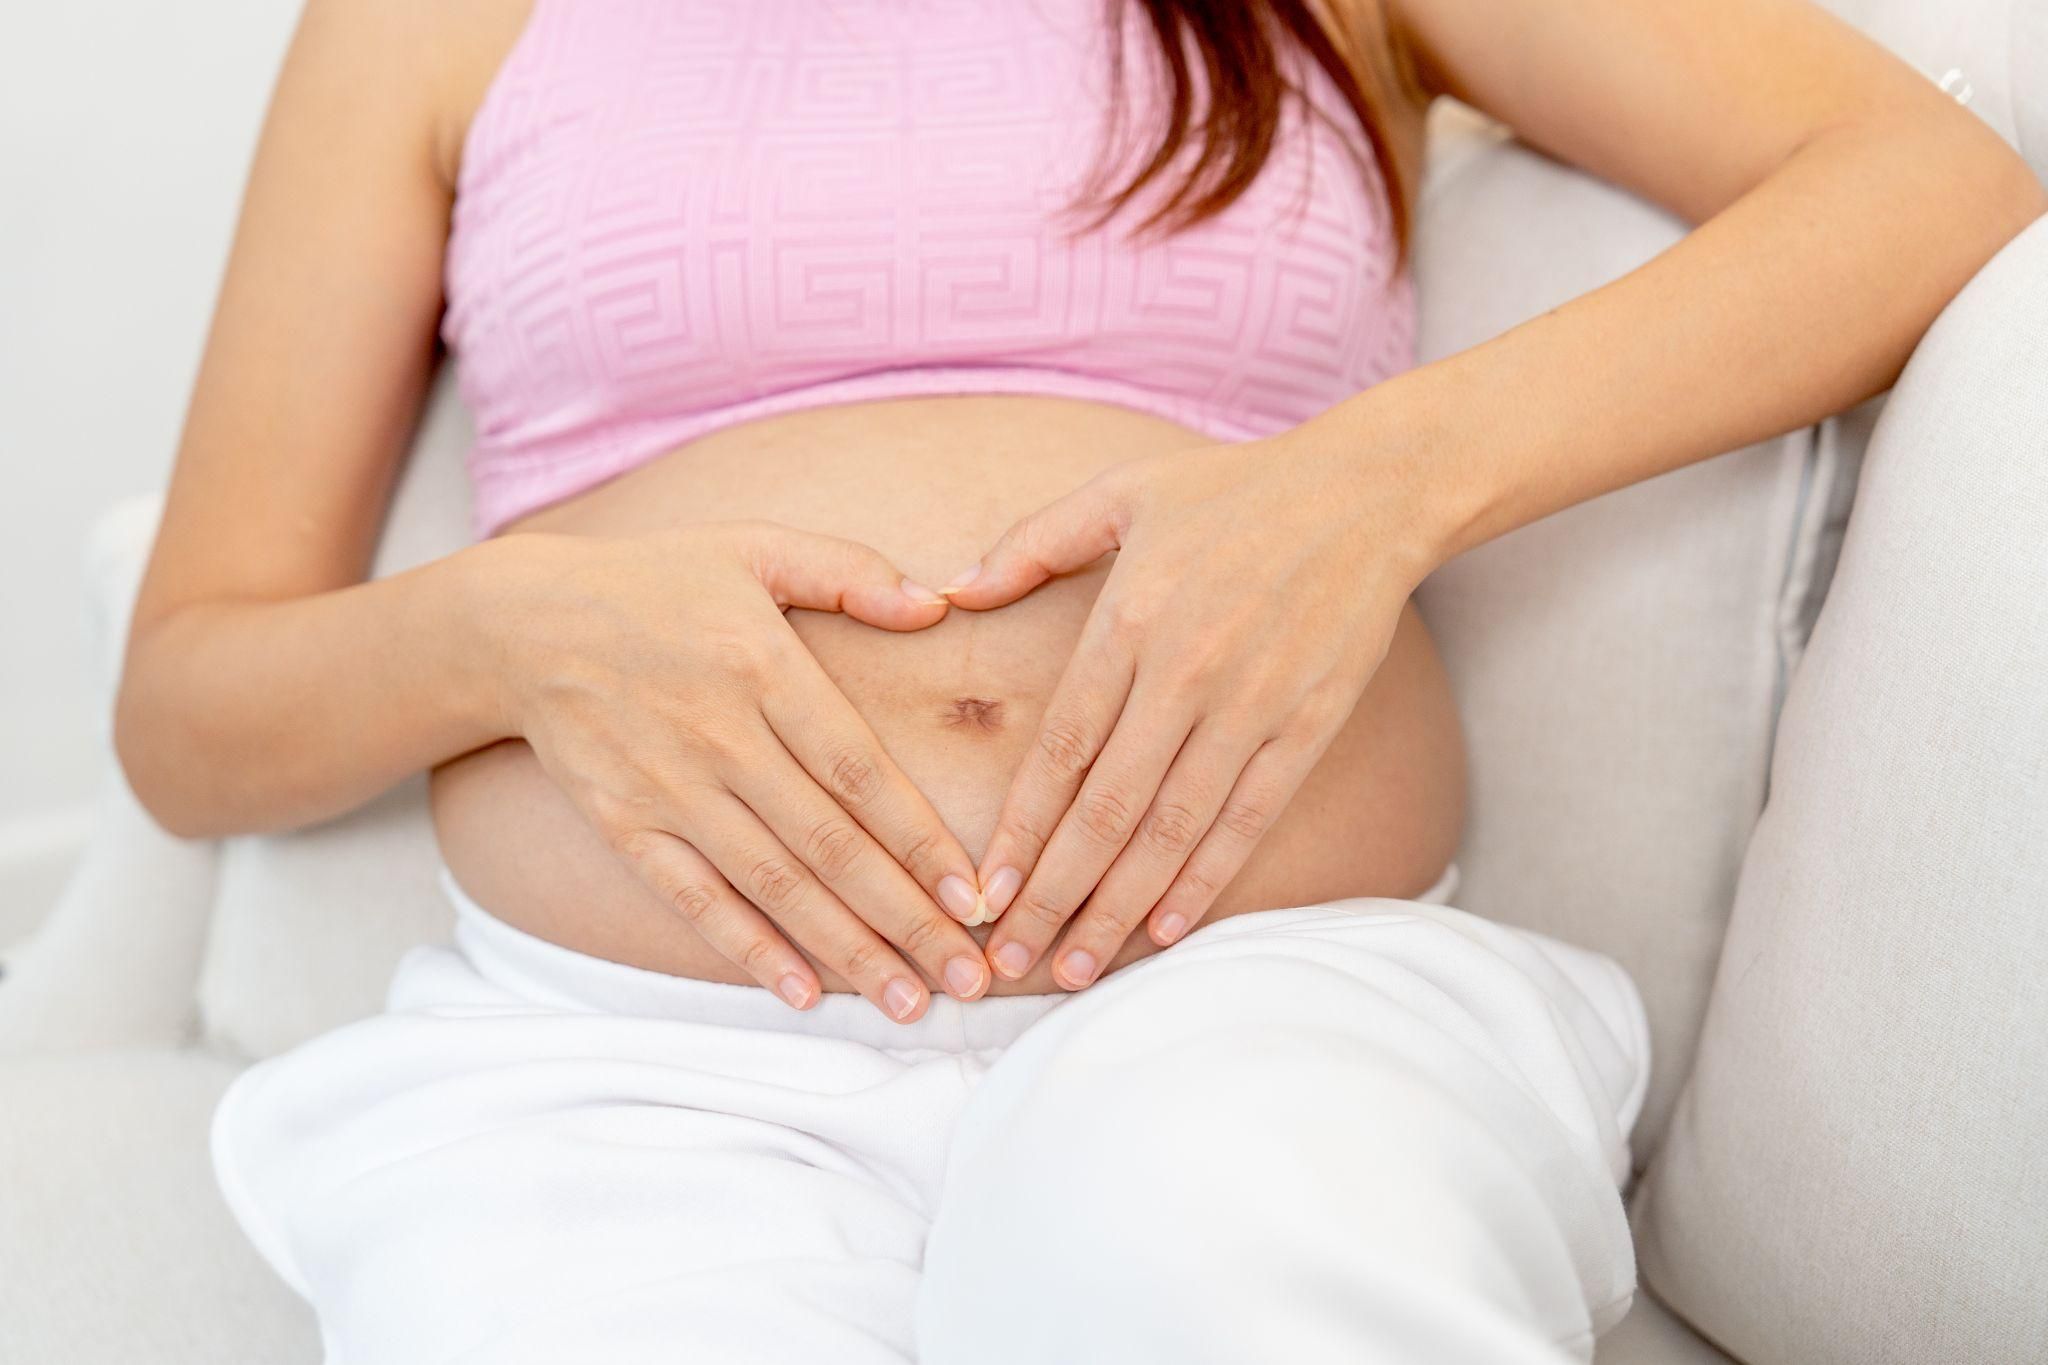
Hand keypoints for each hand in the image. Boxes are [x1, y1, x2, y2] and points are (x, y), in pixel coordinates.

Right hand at [491, 520, 993, 1020]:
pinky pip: (695, 899)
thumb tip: (936, 603)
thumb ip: (849, 572)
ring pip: (774, 884)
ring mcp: (669, 788)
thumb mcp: (754, 546)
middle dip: (907, 916)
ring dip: (847, 948)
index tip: (976, 894)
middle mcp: (720, 735)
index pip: (860, 769)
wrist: (522, 623)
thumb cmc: (658, 582)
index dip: (921, 838)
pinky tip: (804, 993)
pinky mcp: (624, 826)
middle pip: (829, 843)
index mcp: (764, 666)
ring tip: (911, 1003)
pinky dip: (748, 949)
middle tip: (969, 977)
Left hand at [940, 433, 1434, 988]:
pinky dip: (1205, 880)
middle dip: (1052, 896)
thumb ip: (1030, 544)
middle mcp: (1185, 673)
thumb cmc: (1232, 490)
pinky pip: (1248, 820)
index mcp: (1130, 619)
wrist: (1367, 493)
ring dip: (1119, 908)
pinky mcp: (1308, 727)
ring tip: (1074, 968)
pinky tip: (1164, 929)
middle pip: (1105, 810)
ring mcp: (1252, 706)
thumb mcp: (1120, 492)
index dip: (1020, 832)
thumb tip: (947, 591)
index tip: (984, 893)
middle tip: (1008, 963)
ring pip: (1172, 830)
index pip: (1060, 751)